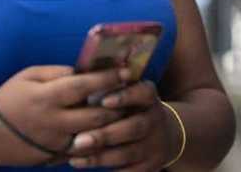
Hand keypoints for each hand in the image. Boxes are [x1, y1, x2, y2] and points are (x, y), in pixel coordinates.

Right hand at [0, 65, 130, 166]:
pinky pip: (85, 148)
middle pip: (97, 114)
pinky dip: (100, 139)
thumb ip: (57, 72)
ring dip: (114, 123)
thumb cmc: (9, 99)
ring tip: (128, 111)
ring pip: (95, 134)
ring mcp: (57, 141)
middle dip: (119, 104)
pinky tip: (111, 129)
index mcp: (46, 97)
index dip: (108, 78)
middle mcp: (54, 121)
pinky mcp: (57, 155)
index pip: (84, 85)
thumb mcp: (28, 76)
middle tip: (134, 94)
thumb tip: (84, 70)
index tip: (127, 71)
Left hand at [66, 80, 181, 170]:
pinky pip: (131, 170)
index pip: (142, 93)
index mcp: (148, 97)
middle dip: (106, 135)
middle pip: (134, 127)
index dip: (125, 96)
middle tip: (79, 140)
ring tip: (76, 157)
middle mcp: (155, 119)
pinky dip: (110, 171)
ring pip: (129, 152)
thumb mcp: (128, 93)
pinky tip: (88, 167)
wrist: (165, 136)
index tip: (104, 100)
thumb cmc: (131, 110)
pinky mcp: (152, 165)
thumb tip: (75, 77)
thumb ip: (108, 87)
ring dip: (101, 156)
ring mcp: (155, 144)